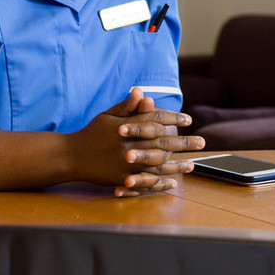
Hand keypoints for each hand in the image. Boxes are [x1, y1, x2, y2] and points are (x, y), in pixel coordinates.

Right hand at [70, 89, 204, 196]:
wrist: (71, 157)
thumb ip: (126, 106)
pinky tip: (173, 183)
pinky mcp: (122, 179)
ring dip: (177, 165)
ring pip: (158, 165)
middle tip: (202, 142)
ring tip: (192, 165)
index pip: (155, 120)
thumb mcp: (107, 116)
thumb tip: (142, 91)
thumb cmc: (91, 133)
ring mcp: (127, 165)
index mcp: (127, 127)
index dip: (173, 119)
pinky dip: (161, 183)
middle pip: (162, 143)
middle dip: (184, 143)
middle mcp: (129, 146)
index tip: (188, 120)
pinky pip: (146, 182)